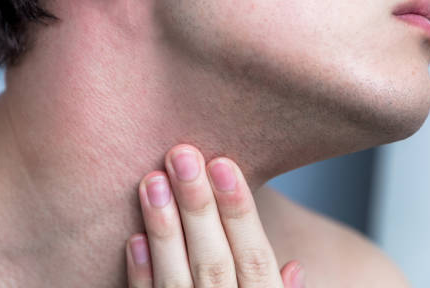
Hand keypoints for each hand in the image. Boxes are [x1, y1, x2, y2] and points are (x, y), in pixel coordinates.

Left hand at [126, 144, 305, 286]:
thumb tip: (296, 266)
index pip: (255, 261)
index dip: (239, 212)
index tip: (222, 164)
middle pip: (215, 265)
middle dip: (198, 208)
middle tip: (181, 155)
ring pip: (178, 286)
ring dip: (165, 233)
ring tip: (152, 180)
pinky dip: (140, 279)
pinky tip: (133, 239)